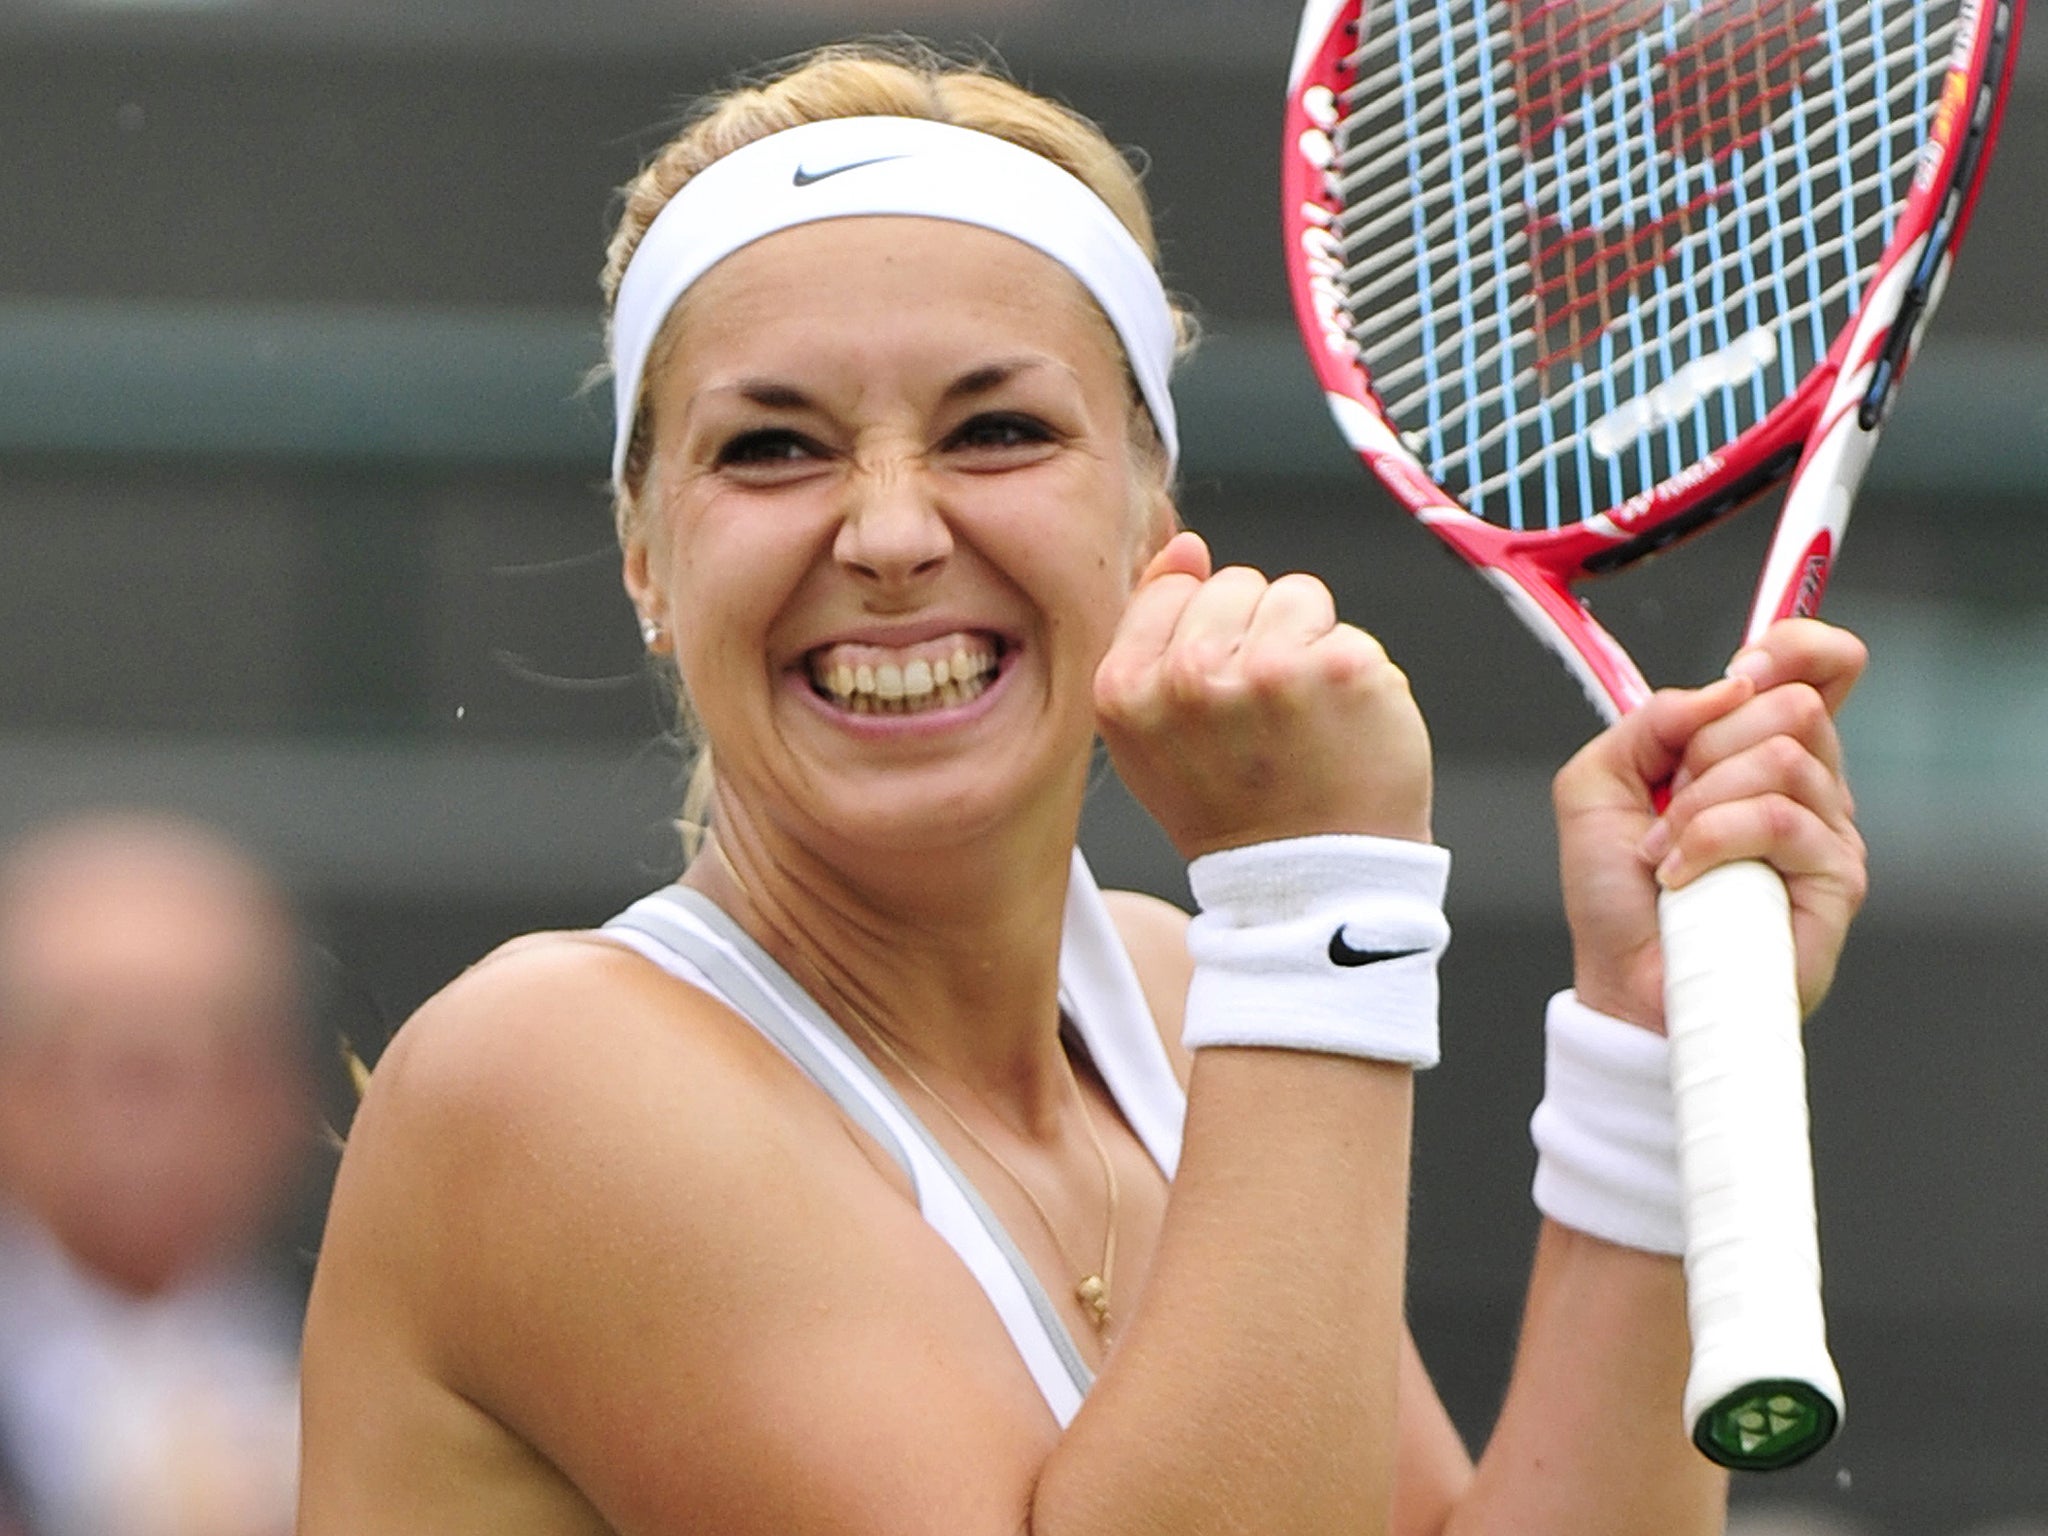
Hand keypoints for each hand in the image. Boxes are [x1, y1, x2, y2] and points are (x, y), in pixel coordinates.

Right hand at [1095, 531, 1433, 859]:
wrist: (1308, 884)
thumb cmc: (1232, 803)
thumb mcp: (1155, 730)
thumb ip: (1154, 632)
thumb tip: (1187, 547)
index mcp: (1125, 689)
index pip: (1174, 589)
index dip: (1203, 639)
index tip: (1214, 704)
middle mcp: (1187, 678)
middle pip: (1235, 583)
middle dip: (1256, 635)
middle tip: (1262, 720)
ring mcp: (1266, 670)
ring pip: (1293, 595)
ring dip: (1306, 645)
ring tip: (1299, 721)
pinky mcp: (1340, 668)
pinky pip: (1344, 627)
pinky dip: (1351, 672)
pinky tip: (1337, 727)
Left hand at [1554, 618, 1868, 1030]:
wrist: (1623, 982)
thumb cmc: (1616, 895)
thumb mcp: (1598, 781)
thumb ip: (1651, 718)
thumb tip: (1724, 686)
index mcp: (1757, 748)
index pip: (1819, 665)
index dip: (1791, 647)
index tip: (1737, 676)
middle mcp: (1807, 782)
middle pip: (1792, 702)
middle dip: (1704, 747)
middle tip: (1670, 802)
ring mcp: (1828, 829)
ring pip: (1780, 757)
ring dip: (1696, 805)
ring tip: (1667, 855)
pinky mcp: (1838, 877)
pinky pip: (1776, 817)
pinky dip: (1709, 841)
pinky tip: (1685, 879)